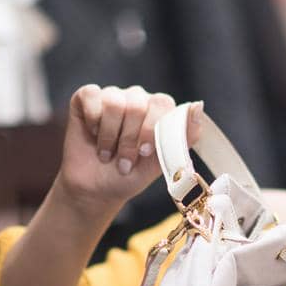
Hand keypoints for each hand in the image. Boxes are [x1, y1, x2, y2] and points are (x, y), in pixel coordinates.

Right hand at [54, 85, 199, 218]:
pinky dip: (92, 121)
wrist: (96, 189)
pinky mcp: (87, 97)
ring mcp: (112, 96)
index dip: (152, 129)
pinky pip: (91, 95)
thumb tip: (198, 106)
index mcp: (158, 111)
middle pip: (138, 104)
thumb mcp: (161, 162)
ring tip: (107, 153)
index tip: (144, 153)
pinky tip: (93, 134)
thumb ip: (184, 135)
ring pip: (114, 102)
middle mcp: (137, 99)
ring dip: (109, 136)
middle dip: (129, 139)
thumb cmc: (131, 175)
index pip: (163, 103)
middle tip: (124, 161)